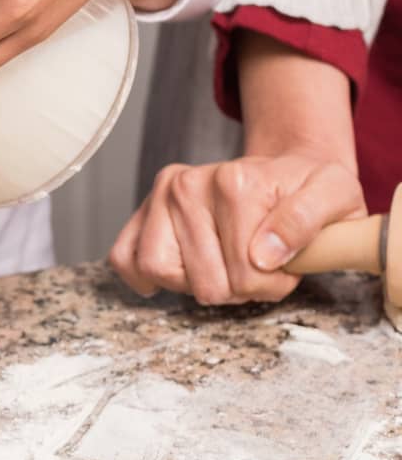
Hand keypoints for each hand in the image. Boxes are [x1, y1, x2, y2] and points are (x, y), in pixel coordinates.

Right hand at [109, 155, 365, 304]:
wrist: (285, 169)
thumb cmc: (307, 189)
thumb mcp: (335, 195)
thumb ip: (306, 221)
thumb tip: (263, 255)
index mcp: (234, 181)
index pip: (246, 272)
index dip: (272, 285)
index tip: (285, 268)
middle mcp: (187, 184)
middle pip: (204, 281)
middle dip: (237, 290)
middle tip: (256, 270)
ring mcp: (160, 197)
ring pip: (159, 271)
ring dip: (194, 285)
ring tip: (221, 270)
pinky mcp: (143, 212)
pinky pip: (124, 257)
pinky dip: (144, 277)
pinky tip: (176, 275)